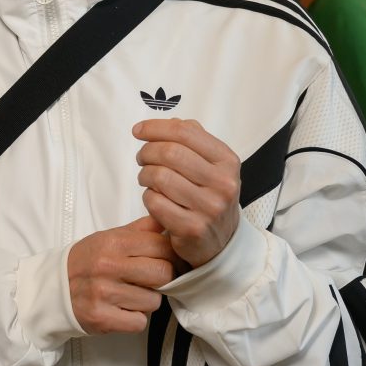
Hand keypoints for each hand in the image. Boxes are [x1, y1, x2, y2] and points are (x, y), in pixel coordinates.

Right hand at [66, 216, 175, 333]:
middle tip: (151, 280)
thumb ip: (141, 229)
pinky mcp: (101, 318)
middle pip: (164, 274)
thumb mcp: (109, 237)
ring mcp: (104, 293)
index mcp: (113, 243)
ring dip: (147, 301)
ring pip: (154, 302)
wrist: (53, 289)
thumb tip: (168, 220)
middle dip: (163, 279)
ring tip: (130, 295)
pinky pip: (139, 323)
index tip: (166, 260)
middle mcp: (108, 266)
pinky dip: (134, 319)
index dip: (170, 255)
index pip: (162, 246)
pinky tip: (121, 310)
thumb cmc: (87, 262)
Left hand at [133, 118, 240, 269]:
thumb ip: (194, 140)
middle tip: (141, 158)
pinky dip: (147, 197)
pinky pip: (154, 202)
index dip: (156, 128)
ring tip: (147, 179)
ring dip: (144, 175)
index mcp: (227, 161)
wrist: (222, 243)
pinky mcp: (192, 228)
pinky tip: (153, 199)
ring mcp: (209, 207)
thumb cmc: (209, 197)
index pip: (186, 132)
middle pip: (169, 152)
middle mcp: (223, 183)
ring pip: (159, 177)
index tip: (138, 131)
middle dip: (146, 152)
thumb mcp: (212, 166)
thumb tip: (171, 122)